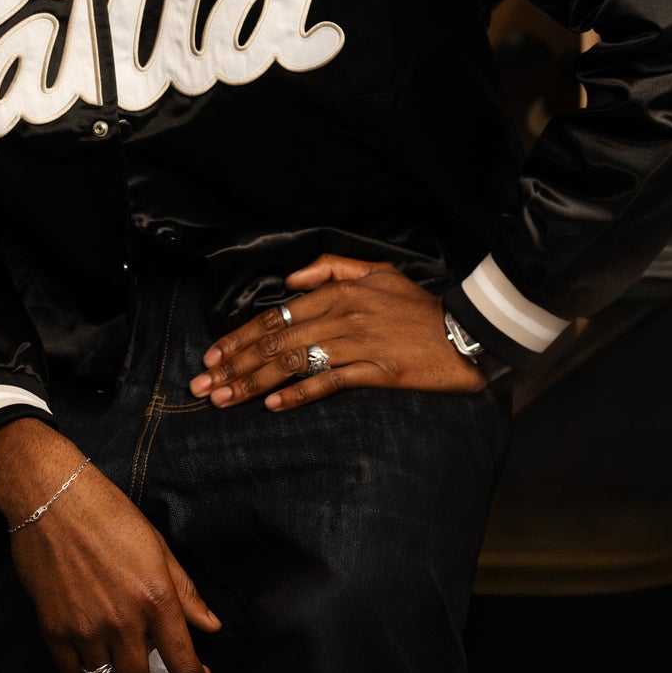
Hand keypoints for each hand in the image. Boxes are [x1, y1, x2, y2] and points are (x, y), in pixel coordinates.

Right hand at [0, 419, 218, 672]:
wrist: (51, 496)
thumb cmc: (107, 512)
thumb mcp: (156, 544)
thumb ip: (184, 591)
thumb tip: (211, 625)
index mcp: (155, 597)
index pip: (183, 663)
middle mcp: (122, 621)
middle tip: (144, 665)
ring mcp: (85, 629)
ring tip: (112, 655)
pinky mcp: (53, 630)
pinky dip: (80, 669)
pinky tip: (85, 649)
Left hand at [189, 254, 485, 411]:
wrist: (468, 331)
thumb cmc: (419, 305)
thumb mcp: (376, 271)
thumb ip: (329, 268)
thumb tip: (288, 280)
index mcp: (339, 292)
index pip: (276, 316)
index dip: (240, 336)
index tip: (212, 356)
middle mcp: (343, 315)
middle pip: (276, 341)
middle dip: (235, 364)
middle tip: (203, 386)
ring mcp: (359, 343)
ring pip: (294, 361)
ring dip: (254, 381)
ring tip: (226, 399)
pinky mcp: (377, 370)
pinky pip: (329, 382)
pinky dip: (299, 393)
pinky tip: (273, 405)